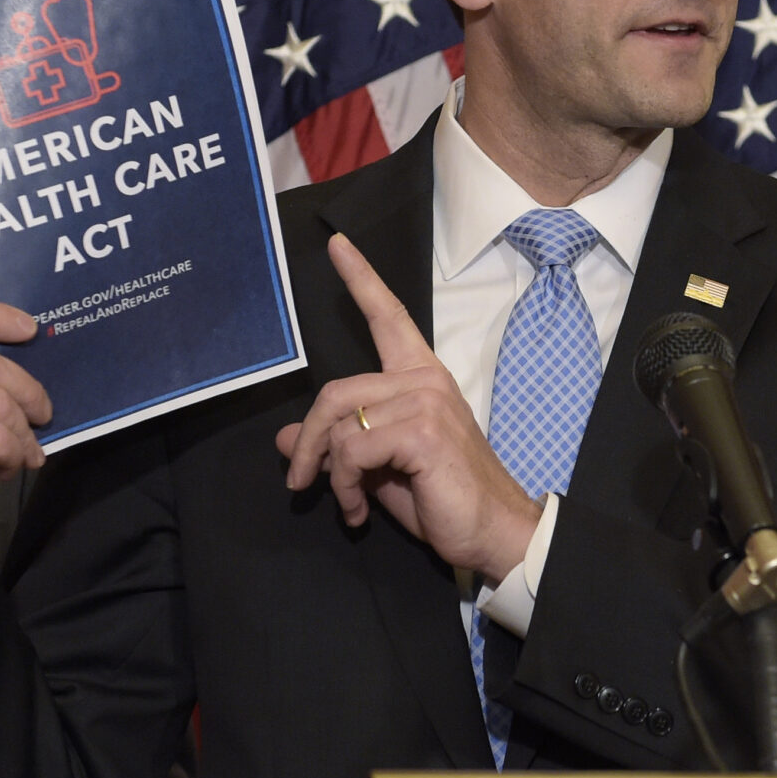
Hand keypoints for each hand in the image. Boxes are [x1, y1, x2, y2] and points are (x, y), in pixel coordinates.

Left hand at [275, 234, 541, 581]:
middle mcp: (424, 379)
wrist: (492, 533)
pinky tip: (359, 510)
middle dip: (308, 442)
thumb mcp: (378, 469)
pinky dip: (345, 485)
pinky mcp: (421, 431)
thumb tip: (284, 438)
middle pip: (334, 392)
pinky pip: (352, 450)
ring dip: (331, 475)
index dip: (360, 279)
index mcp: (420, 376)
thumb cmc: (442, 498)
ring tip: (346, 505)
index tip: (336, 244)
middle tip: (299, 483)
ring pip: (339, 425)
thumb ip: (338, 446)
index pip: (388, 316)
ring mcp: (425, 401)